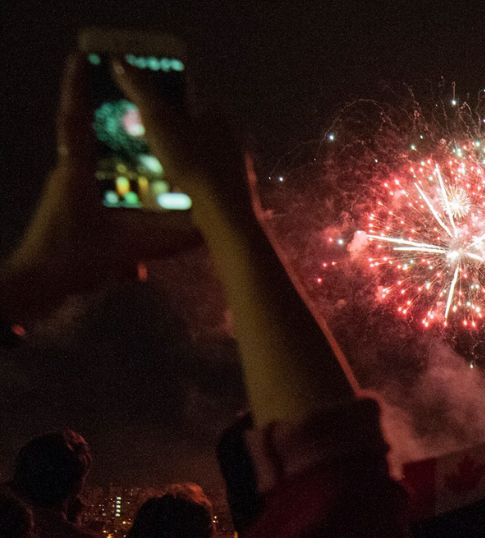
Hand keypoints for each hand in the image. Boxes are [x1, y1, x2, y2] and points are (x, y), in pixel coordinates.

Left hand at [3, 54, 200, 308]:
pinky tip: (136, 199)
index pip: (75, 120)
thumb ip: (165, 243)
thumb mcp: (124, 250)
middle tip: (132, 103)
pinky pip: (94, 188)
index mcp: (75, 172)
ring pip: (90, 164)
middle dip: (103, 117)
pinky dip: (113, 185)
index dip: (77, 87)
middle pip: (84, 136)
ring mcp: (65, 194)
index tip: (80, 57)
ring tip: (142, 148)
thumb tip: (203, 235)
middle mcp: (67, 176)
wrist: (34, 287)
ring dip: (111, 154)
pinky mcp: (68, 213)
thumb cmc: (71, 259)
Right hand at [110, 58, 252, 225]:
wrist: (223, 212)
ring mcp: (234, 163)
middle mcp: (231, 135)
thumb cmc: (193, 162)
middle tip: (143, 139)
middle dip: (168, 132)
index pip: (184, 94)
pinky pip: (205, 177)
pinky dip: (189, 178)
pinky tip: (176, 188)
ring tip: (156, 165)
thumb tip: (120, 62)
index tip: (141, 110)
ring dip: (178, 157)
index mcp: (216, 112)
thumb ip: (141, 90)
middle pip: (192, 126)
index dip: (159, 100)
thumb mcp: (159, 120)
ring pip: (199, 153)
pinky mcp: (232, 188)